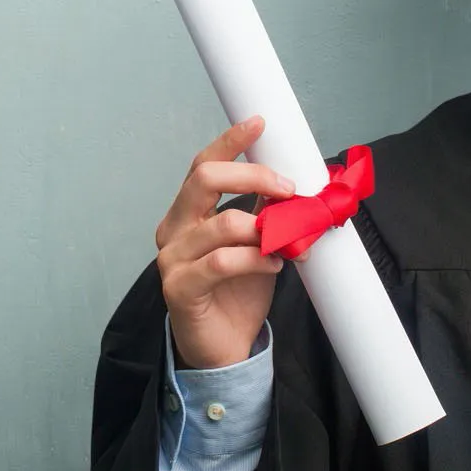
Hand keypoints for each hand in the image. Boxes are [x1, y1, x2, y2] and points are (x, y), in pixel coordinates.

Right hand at [155, 117, 301, 369]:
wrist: (225, 347)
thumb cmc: (239, 292)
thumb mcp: (259, 243)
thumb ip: (267, 214)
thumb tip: (298, 184)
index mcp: (188, 214)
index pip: (203, 165)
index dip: (230, 142)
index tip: (259, 123)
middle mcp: (174, 230)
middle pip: (205, 179)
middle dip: (255, 176)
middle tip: (290, 190)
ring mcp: (172, 259)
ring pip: (223, 223)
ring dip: (267, 229)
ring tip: (293, 242)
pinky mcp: (180, 289)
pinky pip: (223, 262)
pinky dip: (257, 259)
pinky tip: (276, 264)